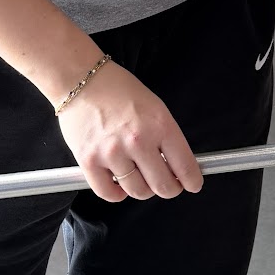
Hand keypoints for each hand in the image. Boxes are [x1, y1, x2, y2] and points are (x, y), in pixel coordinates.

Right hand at [58, 61, 203, 201]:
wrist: (82, 80)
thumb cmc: (119, 91)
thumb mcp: (155, 107)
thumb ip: (166, 137)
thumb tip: (177, 166)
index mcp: (160, 125)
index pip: (184, 165)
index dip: (192, 181)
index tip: (192, 185)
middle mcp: (138, 141)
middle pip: (162, 185)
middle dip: (170, 189)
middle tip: (168, 185)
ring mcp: (112, 153)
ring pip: (137, 191)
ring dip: (143, 190)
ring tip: (141, 178)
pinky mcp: (89, 161)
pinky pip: (108, 193)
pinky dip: (117, 194)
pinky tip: (120, 185)